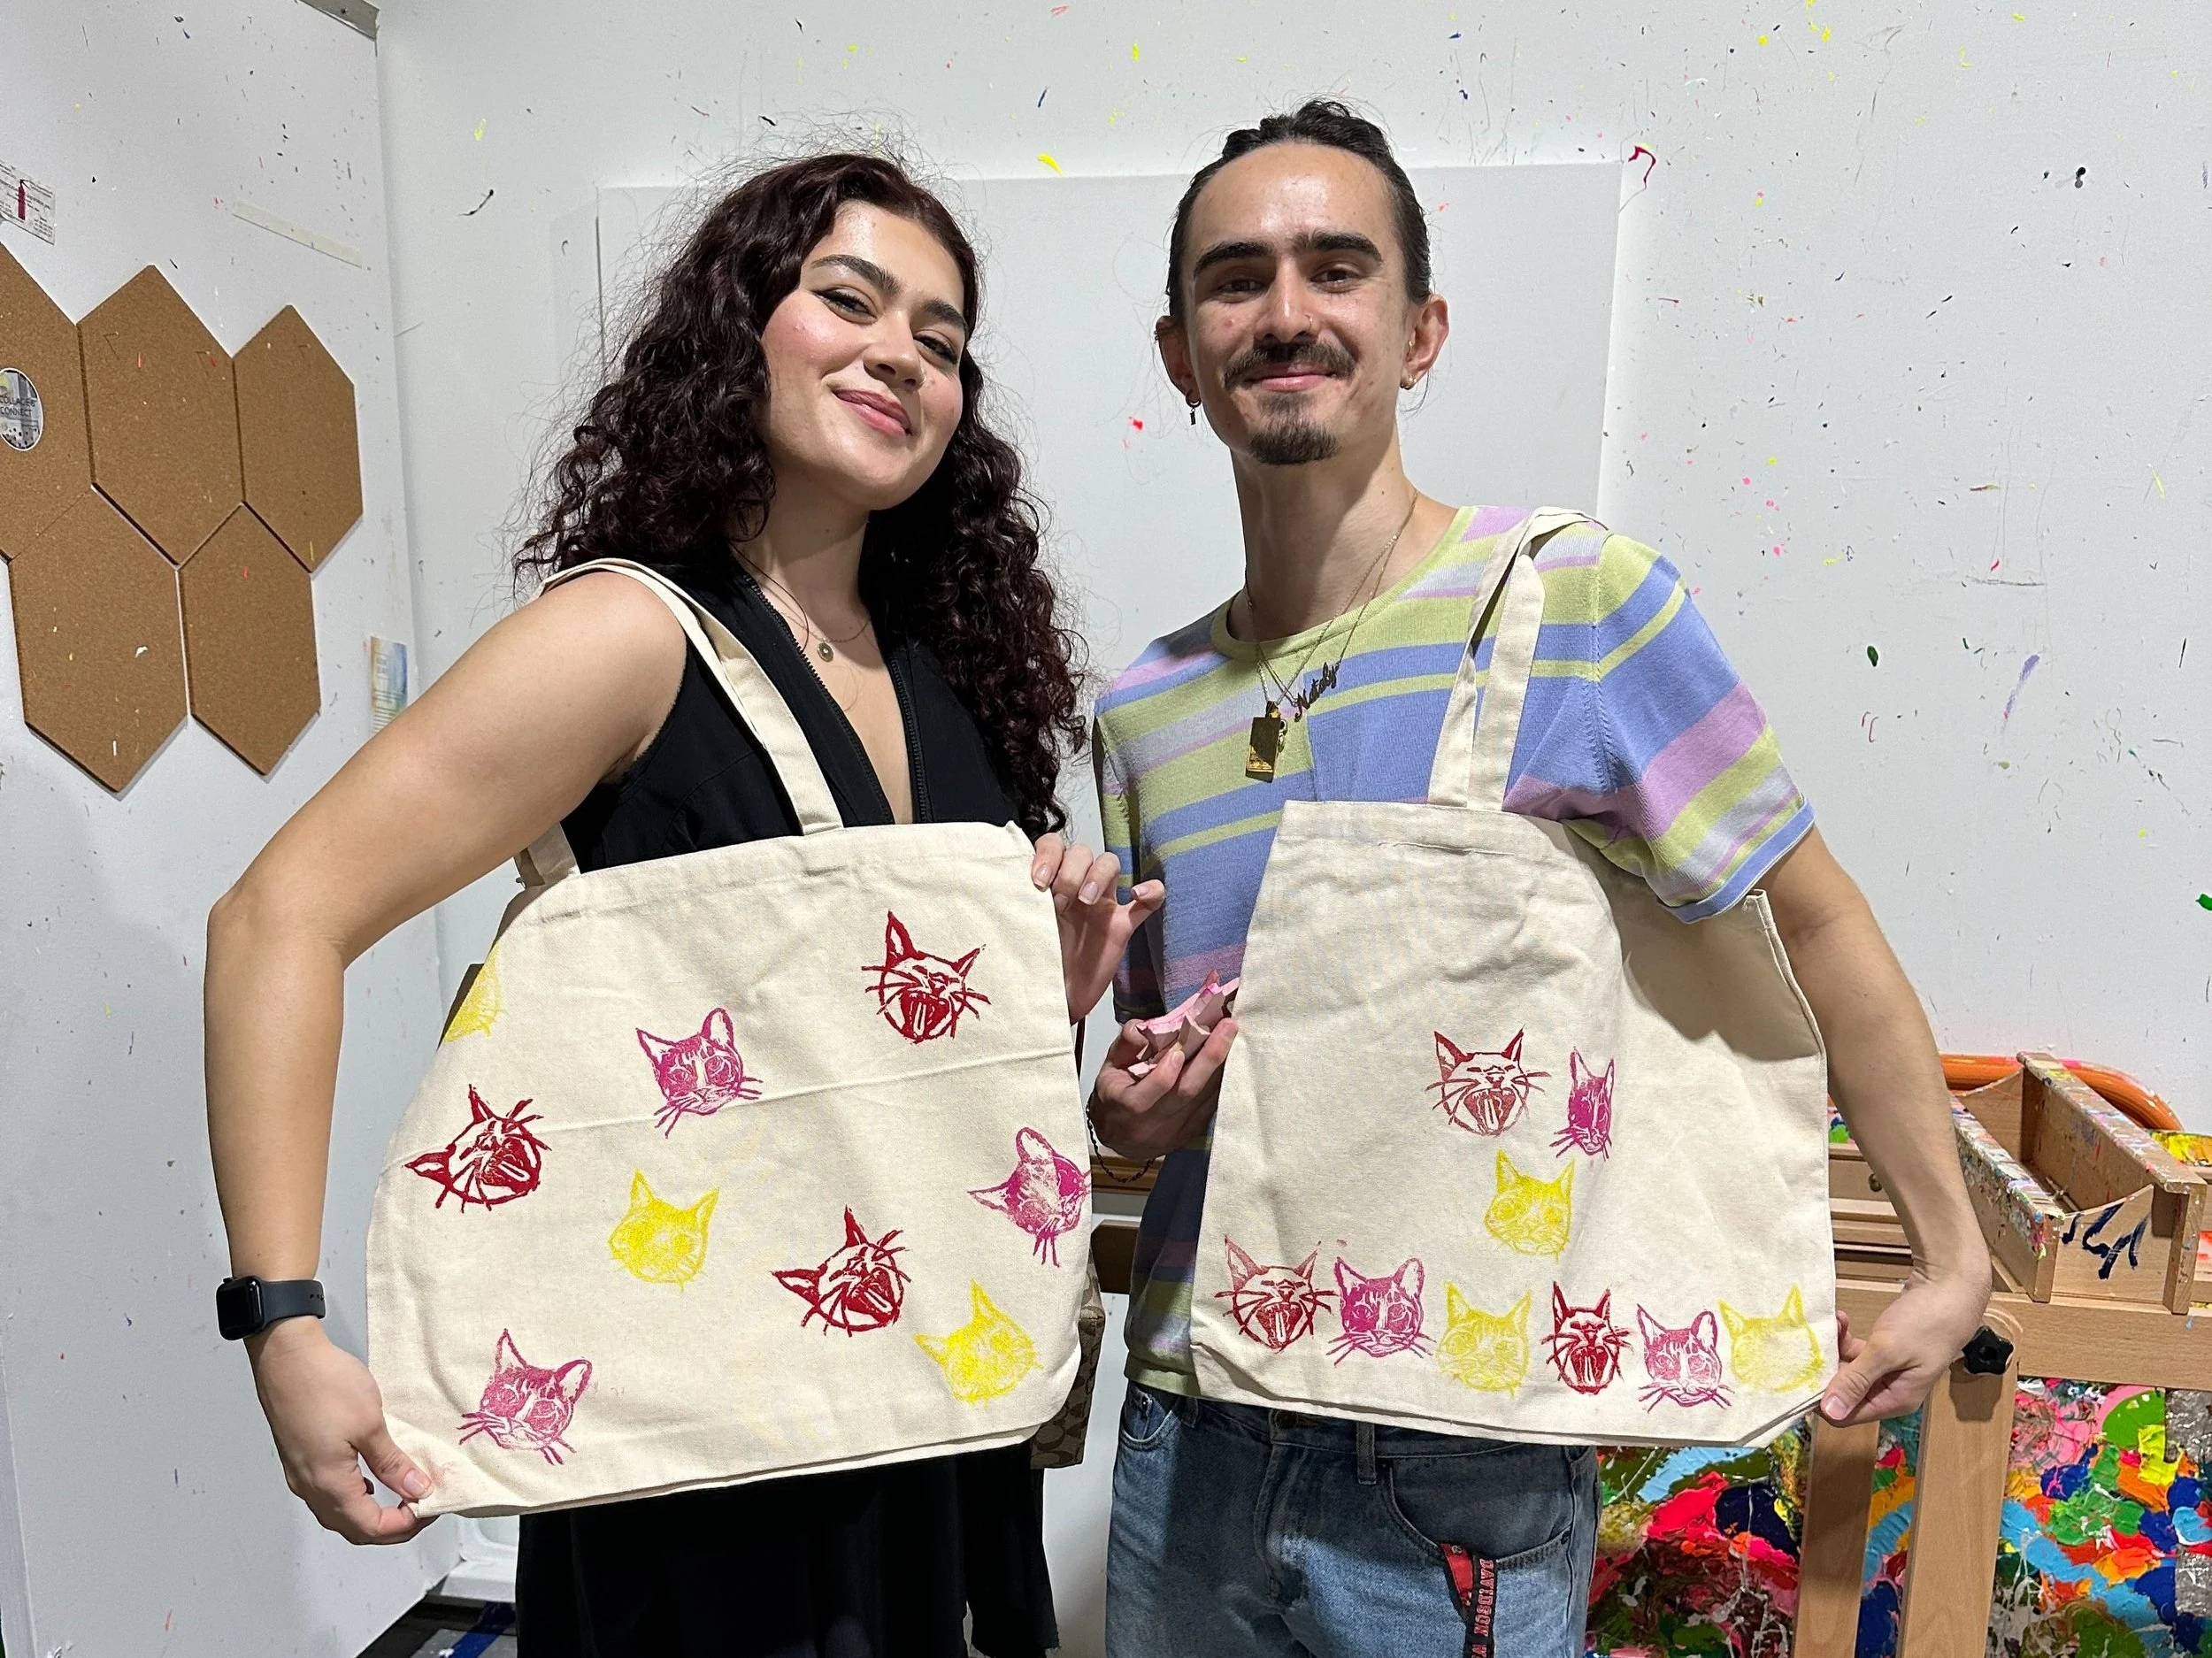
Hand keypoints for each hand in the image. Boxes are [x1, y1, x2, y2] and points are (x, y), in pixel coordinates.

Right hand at [247, 1316, 432, 1543]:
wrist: (286, 1356)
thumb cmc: (325, 1385)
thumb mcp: (370, 1424)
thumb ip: (393, 1463)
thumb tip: (417, 1490)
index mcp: (328, 1484)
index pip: (370, 1527)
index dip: (404, 1526)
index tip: (431, 1507)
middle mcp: (309, 1487)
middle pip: (353, 1528)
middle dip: (390, 1526)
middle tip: (421, 1508)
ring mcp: (300, 1474)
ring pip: (338, 1513)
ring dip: (370, 1513)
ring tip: (402, 1496)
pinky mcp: (299, 1458)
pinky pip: (328, 1493)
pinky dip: (354, 1496)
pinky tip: (369, 1478)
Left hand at [1031, 834, 1163, 1024]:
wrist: (1051, 1003)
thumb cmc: (1034, 967)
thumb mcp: (1018, 933)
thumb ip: (1016, 908)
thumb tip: (999, 888)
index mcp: (1048, 884)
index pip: (1052, 845)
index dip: (1048, 855)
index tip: (1038, 882)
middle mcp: (1074, 888)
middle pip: (1082, 852)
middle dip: (1071, 872)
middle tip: (1060, 904)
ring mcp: (1101, 905)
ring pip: (1109, 864)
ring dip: (1099, 875)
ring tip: (1086, 902)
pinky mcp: (1122, 927)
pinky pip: (1148, 901)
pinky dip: (1151, 891)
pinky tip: (1139, 894)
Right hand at [1090, 1013, 1237, 1161]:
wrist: (1120, 1138)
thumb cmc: (1114, 1095)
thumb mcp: (1108, 1068)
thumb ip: (1125, 1046)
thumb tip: (1141, 1028)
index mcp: (1126, 1106)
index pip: (1149, 1092)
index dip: (1165, 1073)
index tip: (1180, 1047)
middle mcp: (1152, 1124)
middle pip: (1187, 1092)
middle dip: (1210, 1057)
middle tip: (1228, 1026)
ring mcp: (1175, 1133)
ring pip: (1204, 1098)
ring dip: (1221, 1065)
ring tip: (1232, 1035)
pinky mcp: (1192, 1134)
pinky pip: (1211, 1105)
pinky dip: (1221, 1081)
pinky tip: (1230, 1058)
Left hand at [1820, 1260, 1991, 1425]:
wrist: (1951, 1288)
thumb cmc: (1927, 1322)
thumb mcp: (1888, 1351)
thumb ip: (1857, 1380)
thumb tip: (1830, 1412)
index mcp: (1895, 1400)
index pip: (1846, 1415)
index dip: (1822, 1400)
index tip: (1801, 1375)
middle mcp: (1890, 1390)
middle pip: (1844, 1392)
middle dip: (1825, 1370)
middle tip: (1811, 1345)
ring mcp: (1888, 1370)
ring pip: (1847, 1369)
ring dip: (1834, 1349)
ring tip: (1832, 1324)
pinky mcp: (1885, 1350)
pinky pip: (1856, 1352)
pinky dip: (1845, 1338)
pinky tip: (1841, 1319)